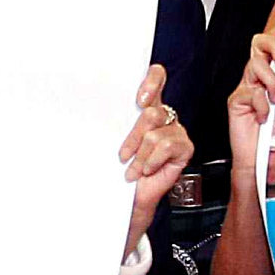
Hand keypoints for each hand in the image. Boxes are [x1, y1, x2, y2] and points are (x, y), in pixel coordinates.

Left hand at [120, 69, 194, 251]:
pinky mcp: (184, 148)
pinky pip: (166, 146)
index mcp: (147, 107)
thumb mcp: (113, 141)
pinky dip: (151, 161)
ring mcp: (176, 131)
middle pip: (152, 112)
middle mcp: (165, 116)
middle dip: (133, 137)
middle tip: (123, 155)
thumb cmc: (120, 169)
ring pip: (155, 133)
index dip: (152, 81)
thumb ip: (113, 121)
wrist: (130, 197)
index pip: (157, 77)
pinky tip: (147, 170)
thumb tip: (90, 108)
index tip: (139, 99)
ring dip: (139, 155)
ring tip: (133, 168)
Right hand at [226, 33, 274, 178]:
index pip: (270, 44)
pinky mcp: (236, 102)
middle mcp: (256, 77)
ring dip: (270, 80)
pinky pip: (250, 93)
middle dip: (273, 46)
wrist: (257, 157)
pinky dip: (261, 104)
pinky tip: (264, 116)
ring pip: (254, 66)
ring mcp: (245, 88)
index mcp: (269, 74)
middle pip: (258, 44)